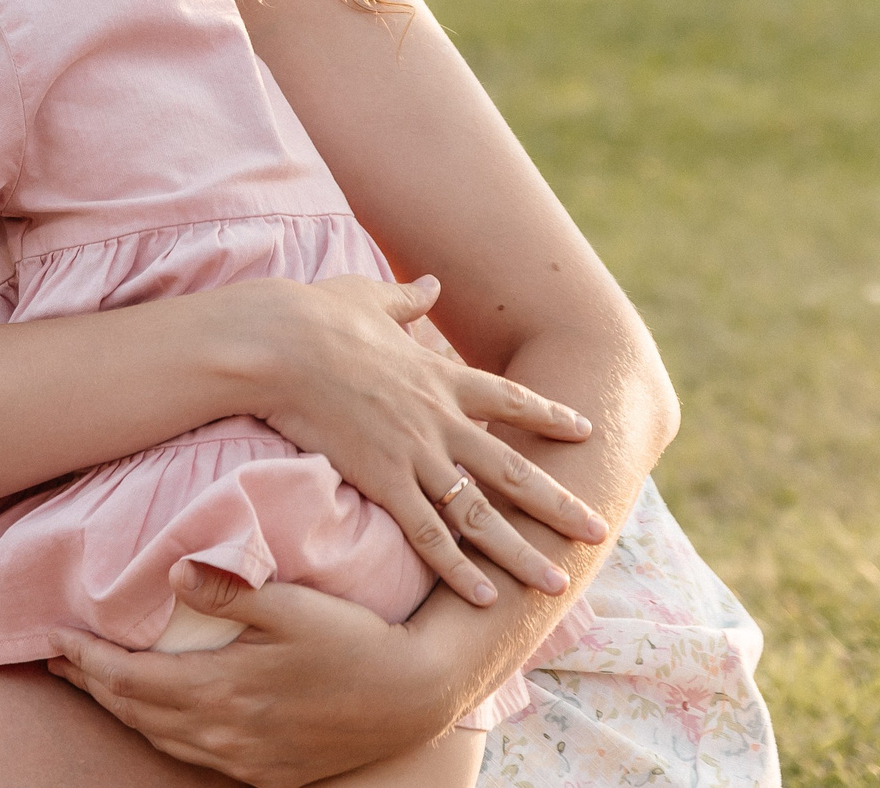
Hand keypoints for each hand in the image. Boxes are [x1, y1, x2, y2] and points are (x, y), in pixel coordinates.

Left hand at [47, 566, 450, 786]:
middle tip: (59, 658)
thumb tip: (172, 571)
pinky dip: (163, 734)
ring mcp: (246, 762)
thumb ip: (230, 588)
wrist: (413, 696)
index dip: (85, 661)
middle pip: (135, 714)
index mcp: (223, 691)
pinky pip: (196, 758)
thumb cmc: (353, 641)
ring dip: (122, 711)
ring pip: (162, 740)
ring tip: (96, 683)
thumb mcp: (292, 604)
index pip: (128, 681)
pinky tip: (159, 716)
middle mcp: (225, 735)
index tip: (53, 636)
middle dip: (91, 686)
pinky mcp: (268, 775)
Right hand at [225, 274, 608, 604]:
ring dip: (521, 553)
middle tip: (599, 531)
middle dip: (560, 503)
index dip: (548, 415)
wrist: (280, 344)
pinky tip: (484, 597)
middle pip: (514, 469)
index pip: (509, 398)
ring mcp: (415, 454)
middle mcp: (440, 419)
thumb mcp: (369, 296)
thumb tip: (432, 281)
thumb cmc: (315, 315)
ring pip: (481, 515)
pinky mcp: (382, 480)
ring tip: (555, 584)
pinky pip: (427, 535)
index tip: (584, 430)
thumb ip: (407, 298)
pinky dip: (457, 569)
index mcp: (440, 374)